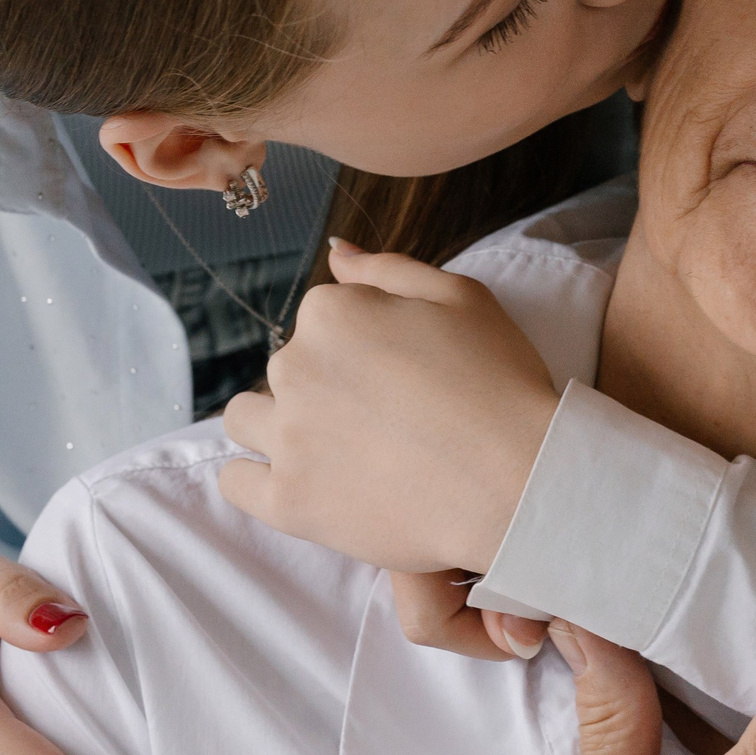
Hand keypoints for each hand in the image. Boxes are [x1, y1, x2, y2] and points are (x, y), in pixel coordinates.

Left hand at [222, 243, 556, 583]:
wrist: (519, 480)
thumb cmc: (502, 382)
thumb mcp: (463, 297)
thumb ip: (388, 268)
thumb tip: (335, 252)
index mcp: (332, 312)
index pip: (324, 316)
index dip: (365, 344)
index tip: (404, 373)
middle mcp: (294, 367)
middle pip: (289, 368)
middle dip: (325, 385)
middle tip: (386, 418)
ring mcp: (286, 437)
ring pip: (247, 419)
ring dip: (278, 426)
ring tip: (336, 449)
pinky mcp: (287, 502)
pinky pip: (236, 484)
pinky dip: (257, 481)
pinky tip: (298, 482)